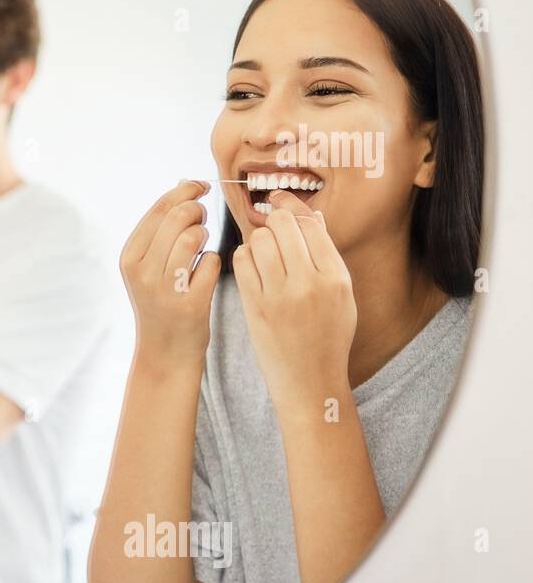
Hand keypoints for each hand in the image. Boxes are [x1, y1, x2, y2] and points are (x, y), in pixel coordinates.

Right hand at [118, 179, 219, 362]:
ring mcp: (165, 289)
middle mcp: (142, 272)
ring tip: (200, 250)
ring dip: (205, 238)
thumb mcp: (147, 267)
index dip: (185, 192)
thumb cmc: (161, 301)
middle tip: (202, 222)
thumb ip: (161, 229)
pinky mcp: (190, 303)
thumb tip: (184, 184)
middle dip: (198, 212)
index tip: (200, 188)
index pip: (159, 208)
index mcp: (129, 258)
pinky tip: (203, 276)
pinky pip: (211, 263)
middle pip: (178, 218)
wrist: (164, 352)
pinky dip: (213, 264)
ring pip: (194, 237)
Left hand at [233, 190, 356, 410]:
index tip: (278, 202)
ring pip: (259, 240)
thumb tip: (310, 216)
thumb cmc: (326, 335)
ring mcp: (281, 296)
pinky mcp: (255, 307)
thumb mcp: (340, 296)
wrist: (309, 380)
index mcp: (336, 277)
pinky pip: (241, 262)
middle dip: (274, 224)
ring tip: (262, 253)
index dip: (291, 208)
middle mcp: (310, 283)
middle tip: (271, 232)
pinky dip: (243, 257)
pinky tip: (250, 265)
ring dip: (257, 240)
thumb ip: (326, 257)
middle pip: (283, 226)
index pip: (310, 224)